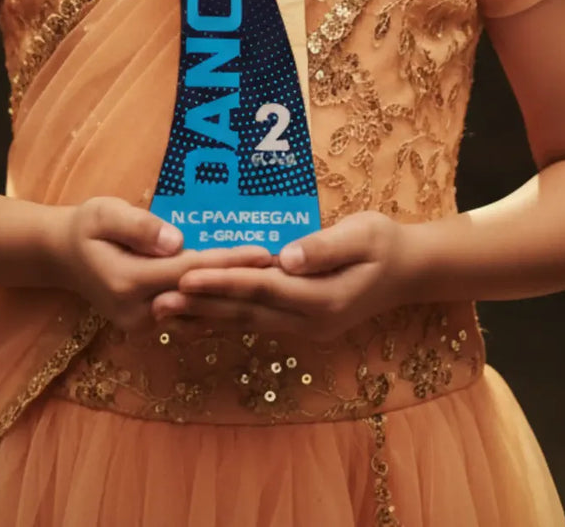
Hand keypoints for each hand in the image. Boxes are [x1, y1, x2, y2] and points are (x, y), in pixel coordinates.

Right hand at [50, 196, 270, 333]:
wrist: (62, 256)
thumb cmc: (86, 226)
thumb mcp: (105, 214)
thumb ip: (140, 227)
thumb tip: (176, 241)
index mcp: (129, 282)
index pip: (190, 272)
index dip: (228, 262)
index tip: (263, 253)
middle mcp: (138, 312)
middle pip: (201, 298)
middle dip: (243, 285)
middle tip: (285, 273)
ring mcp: (143, 325)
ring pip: (199, 314)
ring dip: (236, 300)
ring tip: (277, 285)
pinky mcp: (149, 326)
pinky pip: (190, 318)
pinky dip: (219, 307)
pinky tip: (248, 297)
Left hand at [151, 211, 413, 339]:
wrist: (408, 271)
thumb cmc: (385, 243)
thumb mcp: (363, 235)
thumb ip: (325, 247)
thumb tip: (286, 256)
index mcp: (324, 298)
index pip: (262, 288)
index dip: (222, 281)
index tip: (185, 276)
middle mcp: (310, 322)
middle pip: (246, 313)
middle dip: (200, 307)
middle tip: (156, 302)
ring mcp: (305, 328)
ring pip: (246, 324)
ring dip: (203, 320)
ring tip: (162, 317)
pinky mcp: (299, 324)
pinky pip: (254, 324)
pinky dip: (222, 323)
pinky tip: (195, 322)